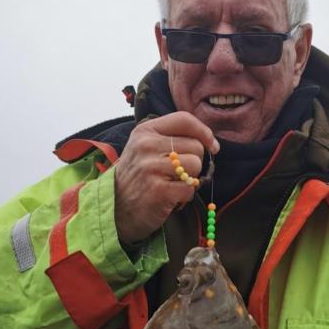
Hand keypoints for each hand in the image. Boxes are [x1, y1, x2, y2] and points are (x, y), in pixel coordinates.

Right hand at [114, 112, 219, 243]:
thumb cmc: (137, 177)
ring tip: (173, 184)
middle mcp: (147, 145)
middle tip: (179, 174)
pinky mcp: (158, 190)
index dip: (204, 132)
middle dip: (194, 162)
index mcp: (145, 131)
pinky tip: (171, 197)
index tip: (211, 145)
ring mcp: (151, 168)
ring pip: (196, 166)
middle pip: (196, 146)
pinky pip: (190, 188)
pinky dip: (185, 196)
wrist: (116, 209)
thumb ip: (170, 138)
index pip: (184, 120)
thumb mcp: (144, 148)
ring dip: (191, 179)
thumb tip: (209, 141)